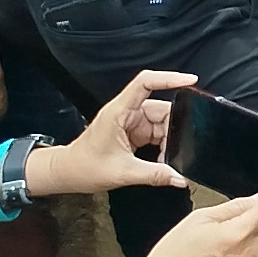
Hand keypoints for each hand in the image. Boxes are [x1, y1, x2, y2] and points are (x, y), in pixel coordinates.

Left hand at [26, 70, 194, 196]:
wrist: (67, 173)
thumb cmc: (84, 167)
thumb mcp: (122, 173)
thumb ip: (154, 175)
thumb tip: (179, 178)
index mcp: (119, 112)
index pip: (146, 83)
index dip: (169, 78)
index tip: (190, 80)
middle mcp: (126, 112)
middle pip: (161, 108)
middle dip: (173, 128)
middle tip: (175, 150)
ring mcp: (131, 121)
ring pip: (162, 122)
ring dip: (168, 140)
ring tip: (165, 160)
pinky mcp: (134, 131)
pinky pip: (157, 132)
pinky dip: (163, 145)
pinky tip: (161, 159)